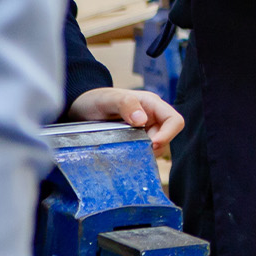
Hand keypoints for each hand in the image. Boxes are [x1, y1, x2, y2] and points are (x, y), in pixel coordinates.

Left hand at [67, 88, 184, 146]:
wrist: (80, 108)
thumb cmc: (95, 99)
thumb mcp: (109, 99)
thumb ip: (126, 104)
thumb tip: (142, 120)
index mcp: (152, 105)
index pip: (174, 120)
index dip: (168, 134)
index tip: (153, 145)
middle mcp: (152, 118)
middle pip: (167, 136)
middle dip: (155, 147)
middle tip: (135, 151)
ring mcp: (144, 130)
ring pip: (156, 147)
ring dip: (145, 153)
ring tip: (127, 153)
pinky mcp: (135, 141)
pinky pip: (144, 151)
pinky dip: (138, 156)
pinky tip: (124, 156)